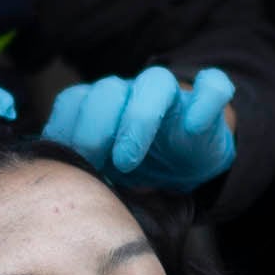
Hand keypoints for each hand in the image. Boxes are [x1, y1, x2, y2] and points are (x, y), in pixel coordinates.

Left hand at [41, 67, 238, 191]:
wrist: (186, 163)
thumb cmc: (138, 171)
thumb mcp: (107, 179)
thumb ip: (86, 177)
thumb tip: (63, 193)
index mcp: (99, 108)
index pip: (74, 102)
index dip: (67, 131)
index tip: (69, 166)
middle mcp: (130, 95)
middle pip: (108, 89)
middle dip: (96, 127)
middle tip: (98, 165)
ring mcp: (170, 96)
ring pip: (156, 81)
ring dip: (140, 117)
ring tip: (128, 160)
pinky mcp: (205, 103)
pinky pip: (211, 86)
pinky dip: (204, 100)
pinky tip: (193, 127)